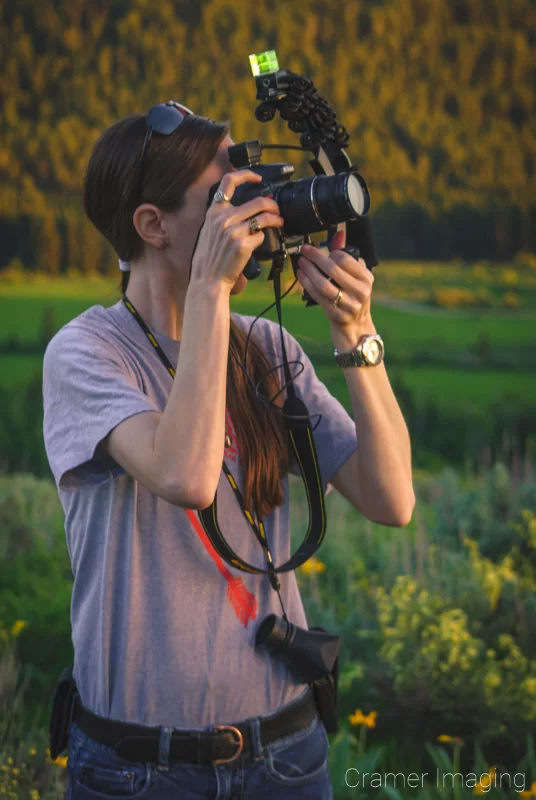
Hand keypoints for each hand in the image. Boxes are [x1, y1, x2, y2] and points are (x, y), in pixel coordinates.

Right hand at [190, 170, 283, 289]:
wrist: (208, 280)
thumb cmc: (209, 259)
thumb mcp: (209, 231)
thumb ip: (223, 217)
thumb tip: (244, 209)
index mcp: (214, 211)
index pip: (229, 182)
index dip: (246, 175)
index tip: (257, 178)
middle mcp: (224, 218)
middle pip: (258, 201)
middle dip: (273, 204)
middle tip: (277, 210)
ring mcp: (234, 231)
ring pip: (264, 217)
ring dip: (276, 219)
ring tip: (279, 222)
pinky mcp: (243, 244)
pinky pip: (261, 236)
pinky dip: (262, 239)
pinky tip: (258, 244)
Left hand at [296, 230, 375, 347]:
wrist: (356, 327)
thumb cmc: (353, 296)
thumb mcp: (355, 277)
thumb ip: (347, 255)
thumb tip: (339, 234)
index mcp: (367, 278)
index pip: (346, 259)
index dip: (330, 252)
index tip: (319, 249)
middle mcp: (361, 291)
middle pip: (333, 270)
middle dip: (316, 258)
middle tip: (305, 251)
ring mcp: (349, 305)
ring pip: (324, 285)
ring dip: (309, 272)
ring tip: (301, 263)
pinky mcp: (337, 315)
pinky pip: (318, 297)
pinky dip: (307, 285)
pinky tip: (301, 276)